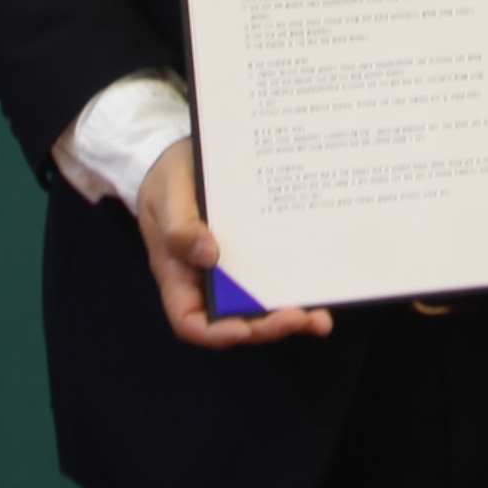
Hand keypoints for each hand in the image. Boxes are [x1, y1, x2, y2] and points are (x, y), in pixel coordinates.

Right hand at [133, 137, 330, 350]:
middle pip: (233, 321)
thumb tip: (208, 256)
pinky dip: (296, 291)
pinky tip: (321, 295)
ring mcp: (232, 270)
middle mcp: (206, 281)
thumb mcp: (168, 195)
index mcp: (178, 275)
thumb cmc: (167, 178)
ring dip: (287, 318)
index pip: (190, 321)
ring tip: (317, 319)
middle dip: (265, 327)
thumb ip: (180, 227)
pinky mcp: (253, 254)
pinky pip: (273, 280)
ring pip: (258, 308)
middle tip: (295, 318)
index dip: (215, 333)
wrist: (180, 154)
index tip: (242, 331)